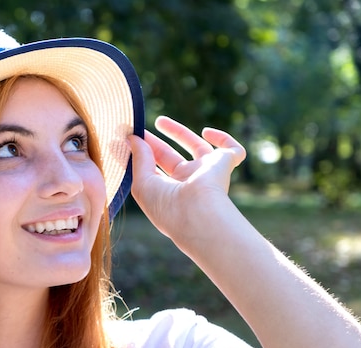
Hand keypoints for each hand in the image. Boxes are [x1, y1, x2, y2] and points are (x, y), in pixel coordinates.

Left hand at [128, 116, 245, 240]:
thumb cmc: (166, 206)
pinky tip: (206, 133)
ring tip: (159, 121)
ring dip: (179, 132)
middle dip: (156, 144)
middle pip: (171, 158)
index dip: (142, 154)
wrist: (197, 213)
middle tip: (140, 130)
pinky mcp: (225, 164)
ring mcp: (208, 173)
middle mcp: (189, 183)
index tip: (127, 140)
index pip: (154, 169)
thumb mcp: (142, 183)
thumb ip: (138, 158)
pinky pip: (232, 149)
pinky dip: (223, 138)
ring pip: (197, 148)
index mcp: (169, 192)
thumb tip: (131, 139)